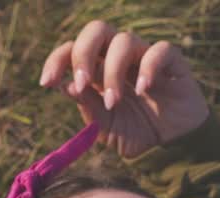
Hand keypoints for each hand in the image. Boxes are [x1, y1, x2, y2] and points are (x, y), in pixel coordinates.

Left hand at [39, 21, 209, 157]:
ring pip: (124, 40)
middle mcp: (119, 57)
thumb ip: (86, 105)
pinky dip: (148, 67)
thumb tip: (65, 85)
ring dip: (113, 72)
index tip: (47, 83)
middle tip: (82, 84)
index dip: (56, 60)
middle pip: (96, 30)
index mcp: (97, 69)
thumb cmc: (133, 132)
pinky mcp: (172, 63)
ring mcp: (144, 57)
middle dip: (83, 54)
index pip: (71, 49)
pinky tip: (143, 90)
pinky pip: (160, 50)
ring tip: (113, 103)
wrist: (169, 146)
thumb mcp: (103, 125)